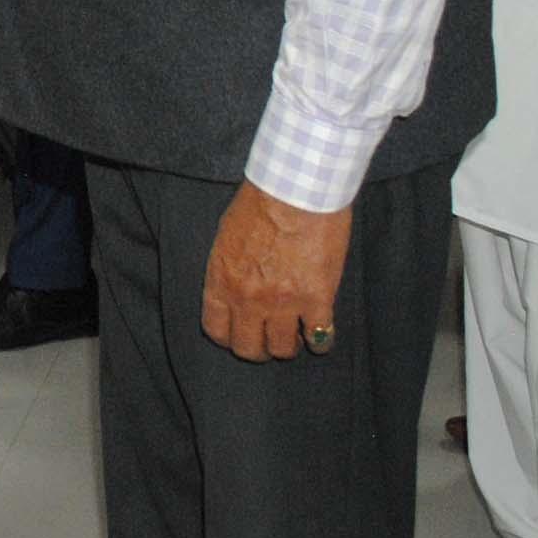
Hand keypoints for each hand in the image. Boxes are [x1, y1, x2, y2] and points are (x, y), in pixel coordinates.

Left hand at [201, 181, 351, 362]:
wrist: (296, 189)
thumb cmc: (260, 202)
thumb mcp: (227, 235)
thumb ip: (228, 268)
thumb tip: (234, 288)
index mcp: (221, 280)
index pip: (216, 330)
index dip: (229, 337)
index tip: (240, 333)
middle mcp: (248, 298)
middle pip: (248, 348)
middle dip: (258, 348)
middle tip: (268, 338)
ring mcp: (283, 302)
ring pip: (283, 349)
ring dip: (288, 344)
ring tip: (296, 333)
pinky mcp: (317, 300)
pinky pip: (319, 338)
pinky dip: (320, 341)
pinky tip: (320, 333)